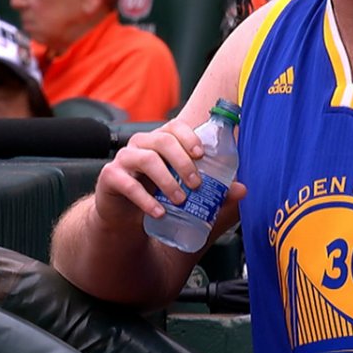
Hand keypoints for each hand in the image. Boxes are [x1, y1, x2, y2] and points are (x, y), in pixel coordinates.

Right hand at [93, 119, 245, 227]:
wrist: (126, 225)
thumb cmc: (160, 203)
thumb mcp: (192, 201)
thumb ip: (216, 196)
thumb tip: (242, 190)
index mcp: (161, 143)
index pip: (174, 127)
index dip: (188, 136)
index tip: (202, 154)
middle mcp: (141, 145)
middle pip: (162, 139)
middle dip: (182, 161)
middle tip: (196, 184)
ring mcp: (124, 160)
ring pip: (146, 158)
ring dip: (167, 179)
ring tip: (180, 200)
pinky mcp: (110, 178)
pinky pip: (127, 183)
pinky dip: (145, 199)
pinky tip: (159, 212)